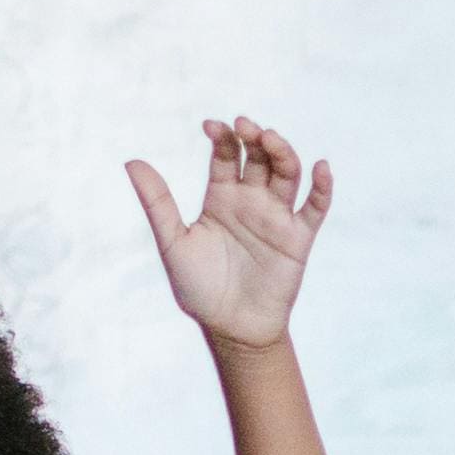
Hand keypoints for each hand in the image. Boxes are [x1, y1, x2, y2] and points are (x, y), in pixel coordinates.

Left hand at [125, 116, 332, 352]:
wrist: (230, 328)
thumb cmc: (199, 289)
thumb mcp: (173, 242)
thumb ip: (157, 203)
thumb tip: (131, 162)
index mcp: (220, 198)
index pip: (225, 155)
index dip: (221, 137)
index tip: (211, 126)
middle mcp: (250, 201)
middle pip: (258, 157)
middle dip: (254, 137)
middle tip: (244, 126)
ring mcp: (276, 217)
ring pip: (287, 173)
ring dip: (282, 152)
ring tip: (271, 138)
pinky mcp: (298, 237)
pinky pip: (315, 207)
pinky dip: (323, 187)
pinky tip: (321, 167)